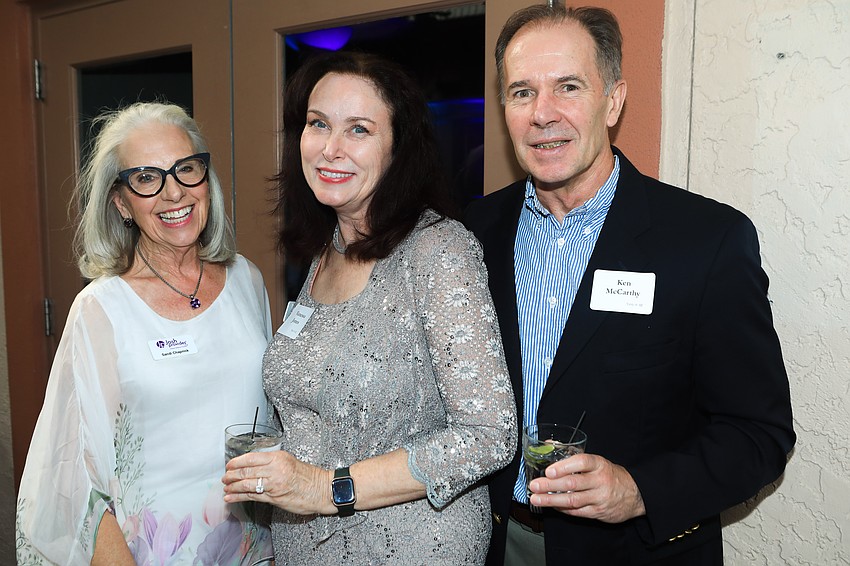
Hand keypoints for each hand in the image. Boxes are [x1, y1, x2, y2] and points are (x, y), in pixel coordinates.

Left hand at [222, 450, 334, 514]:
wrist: (322, 490)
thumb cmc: (309, 477)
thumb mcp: (289, 461)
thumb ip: (272, 463)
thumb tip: (253, 466)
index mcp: (278, 457)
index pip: (251, 458)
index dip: (237, 462)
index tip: (229, 465)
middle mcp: (275, 469)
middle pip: (246, 471)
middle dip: (231, 475)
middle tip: (225, 478)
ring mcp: (273, 484)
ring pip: (246, 484)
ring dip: (232, 487)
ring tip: (225, 488)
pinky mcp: (273, 498)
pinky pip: (251, 496)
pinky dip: (238, 497)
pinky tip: (231, 498)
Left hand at [528, 453, 645, 522]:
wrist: (635, 494)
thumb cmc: (611, 475)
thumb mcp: (597, 462)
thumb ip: (573, 456)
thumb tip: (548, 444)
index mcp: (599, 464)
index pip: (581, 462)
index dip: (564, 466)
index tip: (549, 470)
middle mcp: (600, 480)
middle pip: (573, 483)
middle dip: (550, 485)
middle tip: (534, 486)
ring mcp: (599, 497)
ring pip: (573, 500)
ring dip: (552, 500)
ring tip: (536, 499)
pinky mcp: (598, 512)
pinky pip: (577, 512)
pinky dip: (563, 509)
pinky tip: (552, 506)